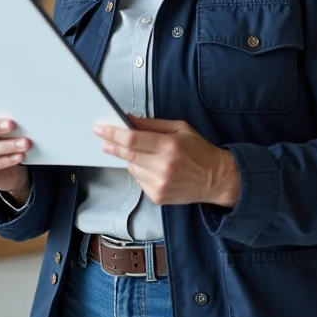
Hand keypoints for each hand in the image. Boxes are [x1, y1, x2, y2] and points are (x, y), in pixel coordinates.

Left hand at [94, 117, 239, 207]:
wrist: (216, 179)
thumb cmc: (199, 151)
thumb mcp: (180, 129)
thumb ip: (152, 125)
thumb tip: (128, 119)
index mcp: (169, 146)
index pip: (133, 139)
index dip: (114, 134)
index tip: (100, 129)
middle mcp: (163, 167)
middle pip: (128, 154)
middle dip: (113, 146)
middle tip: (103, 140)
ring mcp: (160, 184)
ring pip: (132, 168)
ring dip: (133, 160)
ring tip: (148, 156)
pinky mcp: (158, 197)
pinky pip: (139, 181)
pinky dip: (141, 173)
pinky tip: (155, 170)